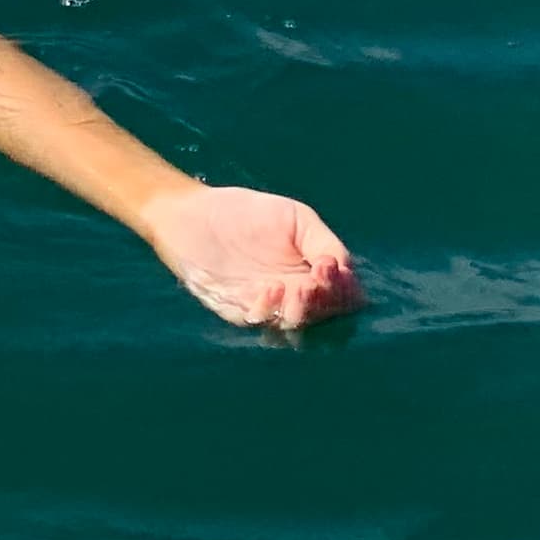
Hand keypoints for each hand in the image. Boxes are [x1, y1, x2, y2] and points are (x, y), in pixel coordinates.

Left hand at [141, 181, 359, 329]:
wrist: (194, 214)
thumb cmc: (245, 213)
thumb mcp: (295, 218)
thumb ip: (323, 242)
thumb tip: (343, 269)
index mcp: (314, 273)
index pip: (345, 296)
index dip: (345, 289)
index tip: (332, 267)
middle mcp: (296, 295)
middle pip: (327, 316)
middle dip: (326, 303)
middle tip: (316, 282)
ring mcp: (270, 306)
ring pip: (297, 326)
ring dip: (301, 311)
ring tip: (296, 289)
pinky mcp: (241, 311)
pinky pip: (262, 322)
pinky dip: (270, 309)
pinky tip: (268, 288)